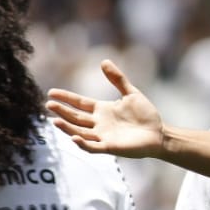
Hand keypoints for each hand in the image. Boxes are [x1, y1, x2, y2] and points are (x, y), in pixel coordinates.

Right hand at [45, 60, 165, 156]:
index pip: (79, 103)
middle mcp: (99, 124)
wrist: (160, 134)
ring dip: (67, 127)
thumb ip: (117, 79)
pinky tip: (74, 137)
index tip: (51, 93)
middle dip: (62, 111)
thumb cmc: (146, 115)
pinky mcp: (111, 147)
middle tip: (49, 105)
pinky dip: (83, 143)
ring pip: (80, 132)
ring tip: (55, 120)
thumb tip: (104, 61)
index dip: (66, 98)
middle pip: (76, 118)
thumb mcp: (131, 94)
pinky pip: (93, 147)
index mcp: (102, 110)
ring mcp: (103, 136)